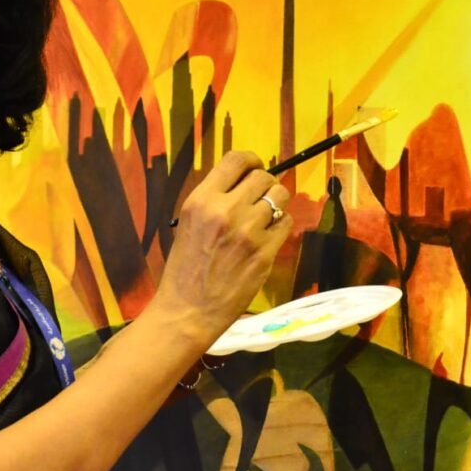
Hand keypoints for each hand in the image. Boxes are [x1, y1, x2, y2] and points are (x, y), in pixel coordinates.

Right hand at [148, 151, 292, 346]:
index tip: (253, 168)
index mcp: (201, 200)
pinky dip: (280, 226)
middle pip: (263, 177)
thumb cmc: (184, 268)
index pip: (236, 160)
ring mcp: (248, 231)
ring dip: (276, 204)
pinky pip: (286, 223)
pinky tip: (268, 236)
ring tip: (265, 217)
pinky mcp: (265, 252)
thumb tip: (242, 183)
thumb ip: (214, 200)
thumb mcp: (189, 223)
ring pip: (280, 197)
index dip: (251, 160)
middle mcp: (226, 210)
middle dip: (265, 185)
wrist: (188, 310)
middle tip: (259, 199)